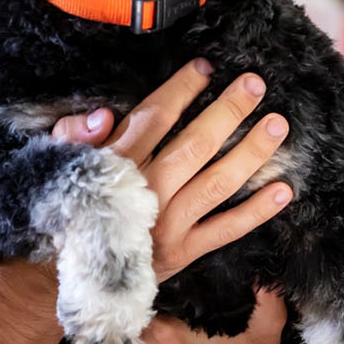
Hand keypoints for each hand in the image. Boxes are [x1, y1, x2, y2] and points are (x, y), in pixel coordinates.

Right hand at [53, 59, 291, 282]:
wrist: (71, 275)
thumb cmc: (69, 207)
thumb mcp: (59, 164)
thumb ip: (75, 134)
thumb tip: (104, 114)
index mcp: (116, 164)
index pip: (156, 118)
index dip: (183, 89)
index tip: (206, 67)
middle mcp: (146, 192)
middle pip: (196, 145)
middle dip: (229, 111)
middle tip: (255, 84)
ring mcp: (168, 224)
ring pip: (218, 182)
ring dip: (252, 152)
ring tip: (278, 126)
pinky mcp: (184, 252)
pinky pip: (227, 229)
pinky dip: (257, 211)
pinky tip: (284, 190)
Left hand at [89, 289, 330, 343]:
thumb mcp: (266, 328)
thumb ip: (265, 297)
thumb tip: (263, 275)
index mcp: (163, 338)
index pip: (122, 300)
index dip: (120, 285)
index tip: (125, 271)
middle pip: (102, 321)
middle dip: (106, 304)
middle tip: (110, 286)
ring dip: (100, 328)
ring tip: (107, 310)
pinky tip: (109, 338)